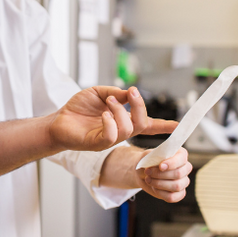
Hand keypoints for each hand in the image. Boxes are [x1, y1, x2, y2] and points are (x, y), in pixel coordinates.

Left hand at [48, 86, 175, 151]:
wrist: (58, 120)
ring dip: (120, 111)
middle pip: (142, 124)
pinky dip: (111, 122)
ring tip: (109, 101)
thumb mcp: (100, 93)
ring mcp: (110, 139)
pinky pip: (112, 136)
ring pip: (127, 129)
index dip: (164, 126)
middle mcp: (120, 131)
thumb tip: (132, 92)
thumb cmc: (78, 109)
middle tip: (132, 92)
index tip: (179, 126)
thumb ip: (117, 94)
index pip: (148, 124)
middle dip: (140, 106)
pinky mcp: (98, 144)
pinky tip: (103, 115)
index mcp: (123, 120)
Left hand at [135, 148, 191, 202]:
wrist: (143, 172)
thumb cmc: (148, 161)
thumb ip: (156, 157)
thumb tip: (162, 165)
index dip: (171, 164)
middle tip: (147, 172)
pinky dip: (161, 193)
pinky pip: (173, 197)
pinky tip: (154, 187)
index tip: (160, 166)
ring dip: (159, 184)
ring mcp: (183, 182)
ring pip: (177, 186)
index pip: (182, 159)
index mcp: (181, 154)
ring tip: (148, 179)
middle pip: (179, 174)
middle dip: (160, 174)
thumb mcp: (149, 155)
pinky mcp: (179, 193)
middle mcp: (185, 168)